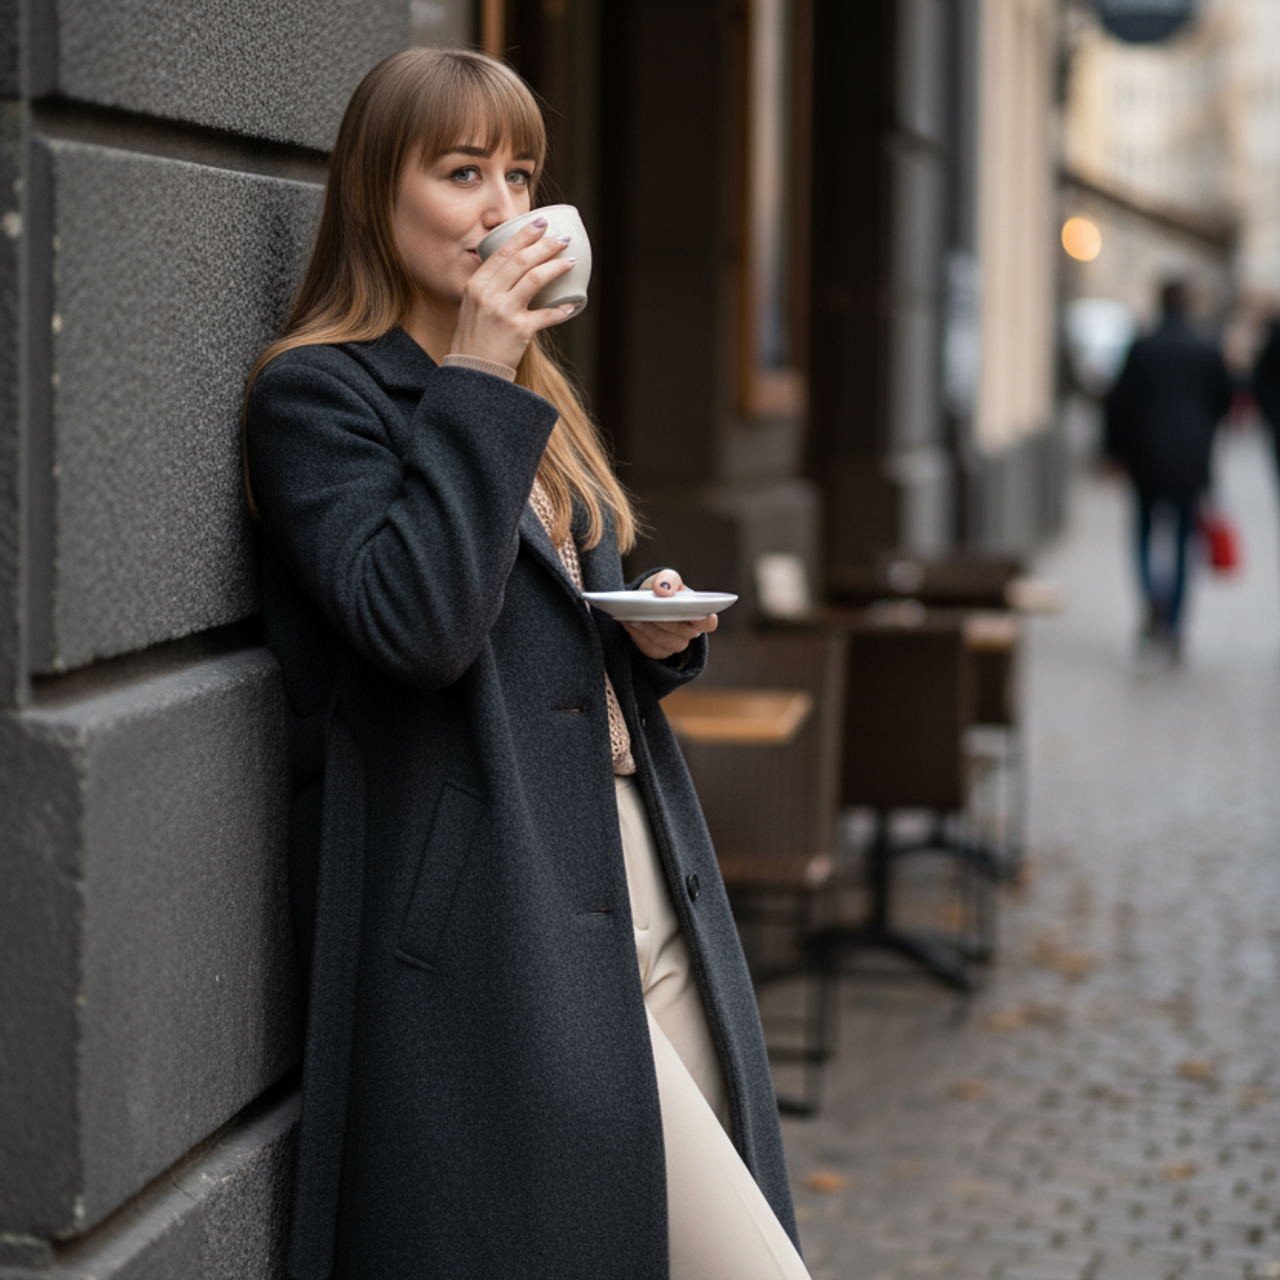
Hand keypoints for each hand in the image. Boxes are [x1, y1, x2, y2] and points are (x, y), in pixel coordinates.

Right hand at [450, 220, 577, 368]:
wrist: (472, 373)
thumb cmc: (474, 339)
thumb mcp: (473, 305)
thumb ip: (490, 287)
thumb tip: (517, 271)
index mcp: (476, 284)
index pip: (502, 252)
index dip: (524, 235)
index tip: (540, 223)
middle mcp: (488, 294)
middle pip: (521, 260)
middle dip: (545, 246)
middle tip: (563, 239)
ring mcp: (504, 311)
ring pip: (534, 279)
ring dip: (556, 267)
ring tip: (570, 262)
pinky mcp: (519, 330)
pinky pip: (546, 315)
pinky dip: (560, 310)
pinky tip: (570, 305)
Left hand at [621, 568, 717, 660]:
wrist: (644, 602)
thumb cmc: (662, 590)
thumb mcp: (666, 579)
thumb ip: (668, 579)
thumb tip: (664, 591)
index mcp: (698, 614)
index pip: (709, 623)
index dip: (706, 621)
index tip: (697, 614)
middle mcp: (689, 633)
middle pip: (683, 634)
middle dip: (667, 623)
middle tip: (652, 612)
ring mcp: (674, 644)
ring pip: (666, 643)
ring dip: (651, 630)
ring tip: (636, 617)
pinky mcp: (658, 651)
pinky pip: (651, 648)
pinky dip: (640, 636)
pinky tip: (631, 624)